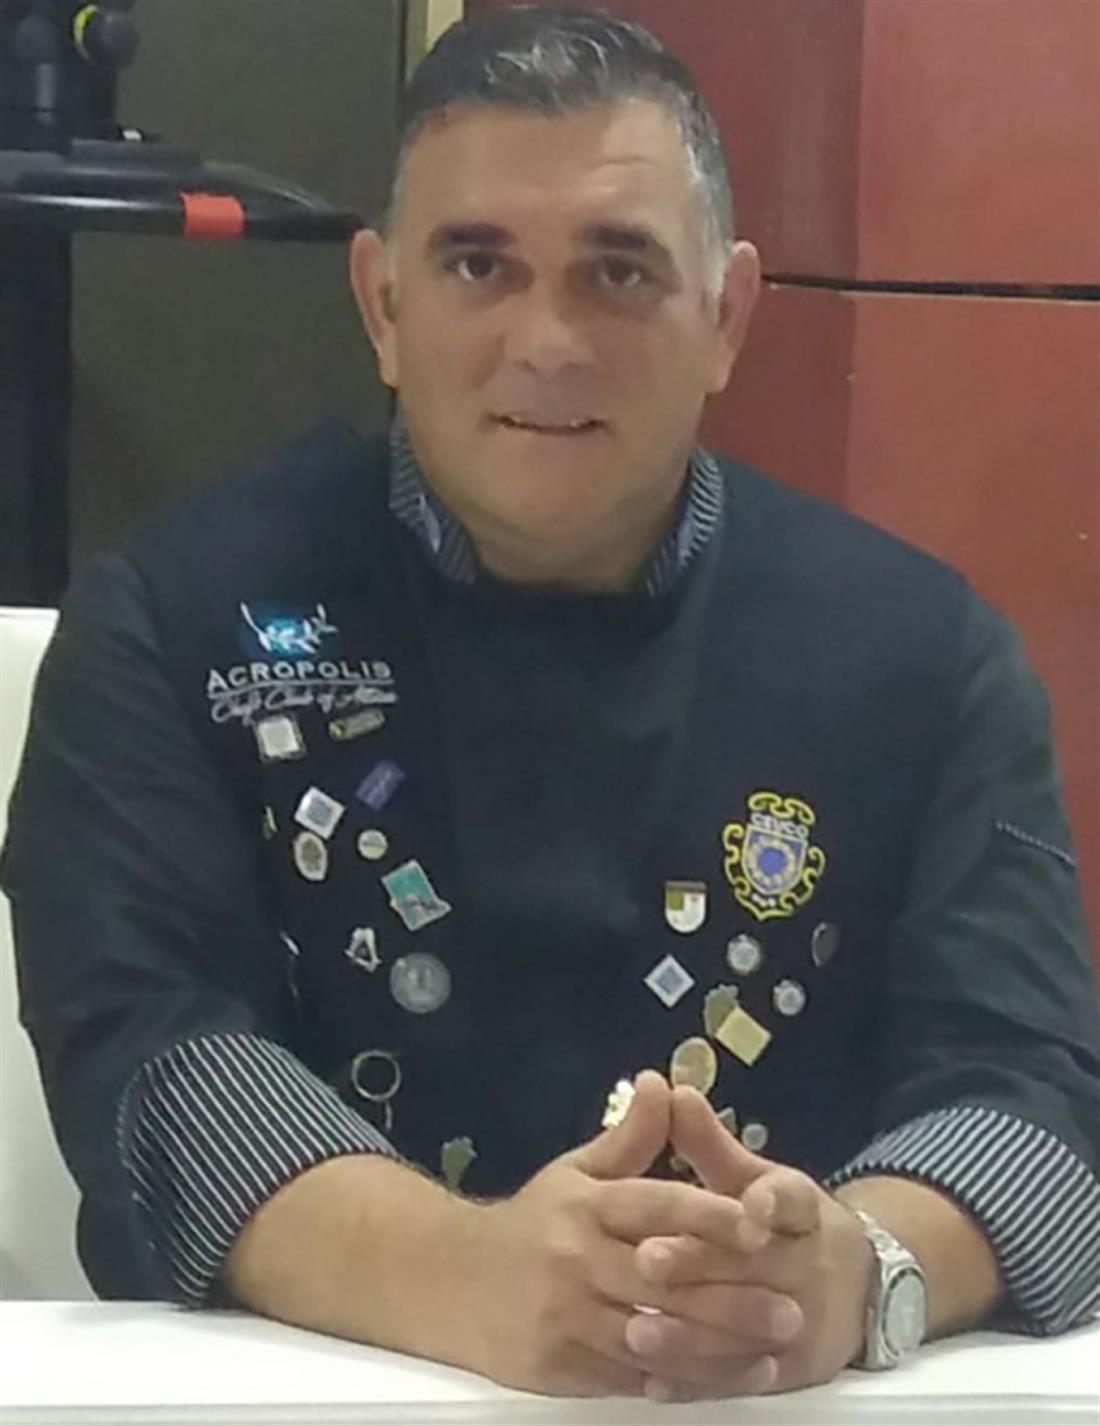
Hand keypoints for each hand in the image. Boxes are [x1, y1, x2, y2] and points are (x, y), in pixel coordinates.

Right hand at [455, 1073, 790, 1397]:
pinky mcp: (557, 1368)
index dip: (709, 1215)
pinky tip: (719, 1383)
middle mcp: (576, 1258)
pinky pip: (627, 1380)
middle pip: (662, 1281)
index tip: (760, 1224)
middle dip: (730, 1298)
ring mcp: (566, 1317)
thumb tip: (663, 1082)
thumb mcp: (575, 1172)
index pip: (655, 1205)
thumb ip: (630, 1138)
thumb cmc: (531, 1224)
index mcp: (585, 1205)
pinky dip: (676, 1384)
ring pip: (652, 1339)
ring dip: (716, 1351)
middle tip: (792, 1308)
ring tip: (773, 1354)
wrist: (448, 1280)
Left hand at [626, 1086, 873, 1401]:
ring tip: (636, 1328)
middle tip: (646, 1260)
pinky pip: (742, 1379)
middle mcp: (810, 1265)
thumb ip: (710, 1142)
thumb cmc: (781, 1223)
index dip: (773, 1202)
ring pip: (745, 1330)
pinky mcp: (793, 1371)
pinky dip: (698, 1381)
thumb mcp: (753, 1177)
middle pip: (759, 1268)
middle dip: (700, 1265)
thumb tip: (672, 1091)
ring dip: (690, 1333)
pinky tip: (654, 1381)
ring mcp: (806, 1323)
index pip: (795, 1201)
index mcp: (803, 1210)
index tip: (749, 1203)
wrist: (854, 1288)